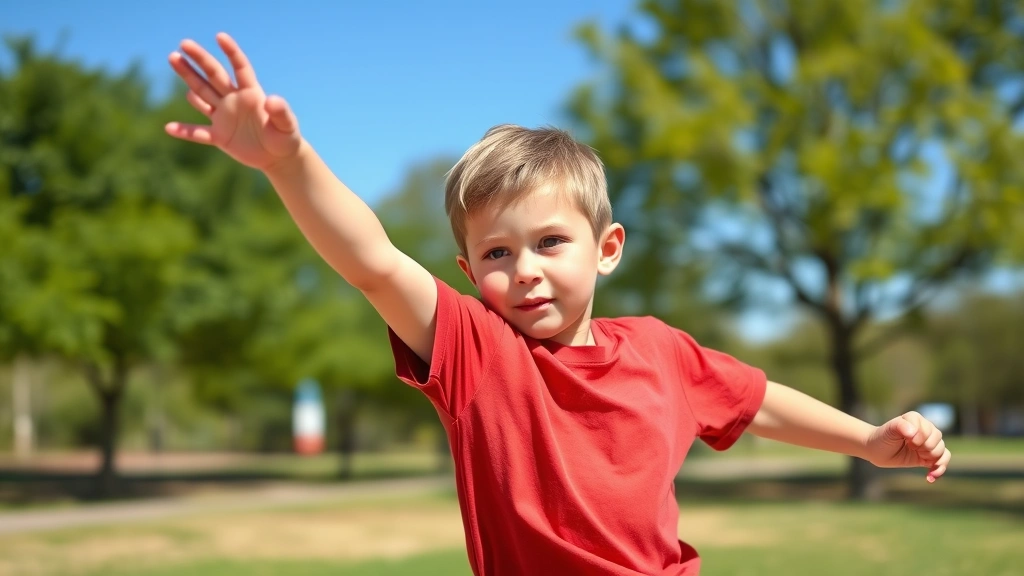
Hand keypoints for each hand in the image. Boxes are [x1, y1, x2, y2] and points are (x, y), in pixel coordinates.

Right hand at [165, 33, 301, 169]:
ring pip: (202, 94)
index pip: (240, 68)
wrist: (279, 157)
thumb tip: (272, 100)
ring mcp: (224, 117)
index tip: (220, 36)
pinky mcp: (220, 136)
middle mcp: (234, 100)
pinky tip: (169, 128)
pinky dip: (185, 132)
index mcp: (251, 94)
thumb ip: (281, 112)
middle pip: (214, 76)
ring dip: (188, 78)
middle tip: (183, 44)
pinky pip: (199, 133)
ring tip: (174, 58)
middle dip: (199, 60)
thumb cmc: (286, 138)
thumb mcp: (287, 126)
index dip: (231, 52)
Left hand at [865, 411, 950, 482]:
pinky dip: (939, 470)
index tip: (908, 441)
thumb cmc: (882, 438)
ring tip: (920, 459)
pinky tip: (930, 478)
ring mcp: (927, 443)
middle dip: (926, 448)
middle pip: (938, 440)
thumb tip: (914, 433)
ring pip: (942, 450)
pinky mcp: (928, 456)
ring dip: (933, 459)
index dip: (920, 438)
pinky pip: (943, 461)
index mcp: (916, 419)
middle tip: (911, 448)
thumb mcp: (889, 430)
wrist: (877, 450)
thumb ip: (901, 426)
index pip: (928, 429)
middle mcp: (925, 429)